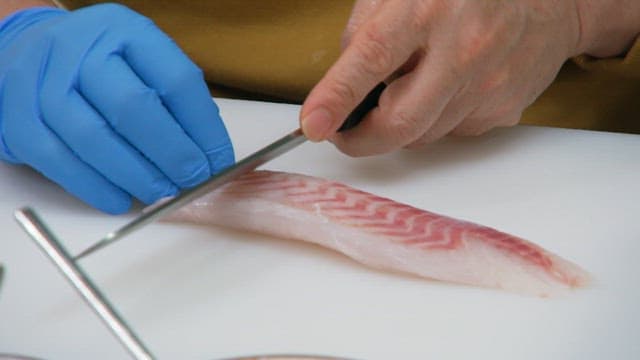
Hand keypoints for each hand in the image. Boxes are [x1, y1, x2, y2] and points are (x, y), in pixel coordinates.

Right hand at [0, 4, 233, 213]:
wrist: (24, 51)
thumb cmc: (98, 65)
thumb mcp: (138, 61)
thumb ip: (171, 98)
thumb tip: (209, 154)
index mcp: (125, 31)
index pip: (176, 81)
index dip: (204, 128)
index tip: (219, 161)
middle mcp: (82, 49)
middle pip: (134, 108)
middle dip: (172, 154)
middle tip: (193, 181)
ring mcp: (44, 81)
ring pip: (94, 137)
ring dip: (136, 175)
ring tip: (162, 195)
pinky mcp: (18, 116)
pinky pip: (59, 160)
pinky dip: (93, 186)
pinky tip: (119, 199)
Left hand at [300, 0, 582, 155]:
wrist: (551, 2)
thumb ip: (366, 28)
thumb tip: (341, 85)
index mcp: (428, 9)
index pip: (372, 59)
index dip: (337, 97)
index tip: (313, 124)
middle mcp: (462, 50)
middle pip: (399, 122)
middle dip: (360, 138)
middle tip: (342, 131)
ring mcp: (487, 86)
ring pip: (421, 135)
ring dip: (401, 122)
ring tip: (412, 84)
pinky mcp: (502, 110)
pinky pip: (449, 132)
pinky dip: (434, 119)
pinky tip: (447, 87)